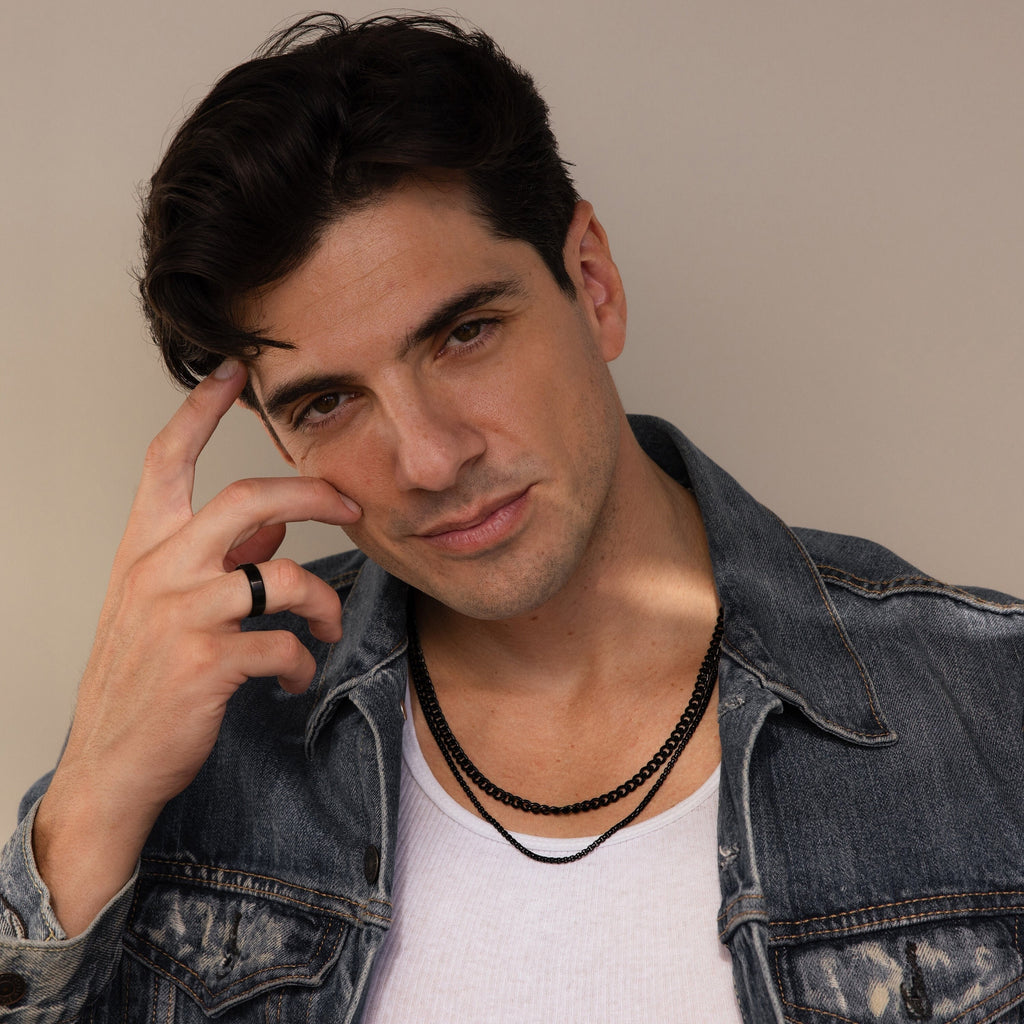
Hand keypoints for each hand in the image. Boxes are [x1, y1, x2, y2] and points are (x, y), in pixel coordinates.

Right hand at [33, 360, 360, 935]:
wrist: (111, 762)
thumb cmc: (140, 678)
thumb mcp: (163, 605)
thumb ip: (217, 559)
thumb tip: (272, 529)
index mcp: (144, 548)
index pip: (166, 460)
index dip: (200, 410)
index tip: (233, 371)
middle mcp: (159, 569)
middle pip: (248, 498)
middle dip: (313, 494)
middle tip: (352, 506)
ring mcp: (182, 614)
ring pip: (284, 575)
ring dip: (322, 601)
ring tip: (325, 625)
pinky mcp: (207, 663)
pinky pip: (284, 644)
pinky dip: (302, 662)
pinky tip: (294, 677)